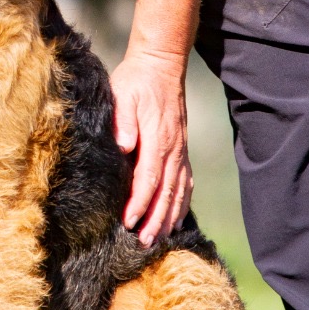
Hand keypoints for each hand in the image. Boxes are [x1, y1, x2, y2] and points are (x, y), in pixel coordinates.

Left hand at [110, 51, 192, 244]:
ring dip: (169, 218)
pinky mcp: (181, 150)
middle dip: (155, 220)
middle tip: (144, 244)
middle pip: (166, 193)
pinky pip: (186, 182)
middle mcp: (173, 150)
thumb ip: (122, 120)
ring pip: (178, 192)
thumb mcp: (122, 94)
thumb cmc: (136, 80)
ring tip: (159, 240)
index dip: (140, 203)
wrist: (161, 65)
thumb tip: (123, 146)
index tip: (128, 222)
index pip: (149, 179)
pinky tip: (177, 220)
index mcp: (157, 139)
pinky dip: (182, 204)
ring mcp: (180, 151)